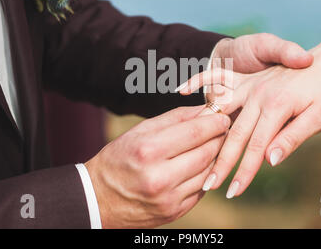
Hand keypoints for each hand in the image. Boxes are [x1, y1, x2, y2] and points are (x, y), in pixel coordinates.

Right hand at [85, 106, 230, 227]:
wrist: (98, 199)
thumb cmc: (118, 159)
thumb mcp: (140, 132)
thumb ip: (175, 119)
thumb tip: (204, 109)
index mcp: (148, 151)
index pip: (195, 132)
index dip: (214, 122)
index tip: (223, 115)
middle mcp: (159, 177)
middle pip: (206, 152)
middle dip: (219, 138)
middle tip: (222, 128)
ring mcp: (168, 198)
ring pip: (208, 172)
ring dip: (215, 156)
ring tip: (211, 145)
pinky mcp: (174, 212)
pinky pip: (201, 190)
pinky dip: (205, 175)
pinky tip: (199, 165)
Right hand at [179, 38, 320, 197]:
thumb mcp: (317, 117)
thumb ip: (292, 137)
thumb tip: (271, 160)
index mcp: (276, 107)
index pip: (256, 147)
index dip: (244, 171)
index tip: (234, 191)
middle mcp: (257, 95)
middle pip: (234, 134)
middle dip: (221, 162)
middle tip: (209, 185)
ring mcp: (248, 85)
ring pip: (220, 111)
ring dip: (205, 132)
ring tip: (192, 150)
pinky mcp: (244, 78)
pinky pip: (217, 77)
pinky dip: (198, 81)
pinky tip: (182, 90)